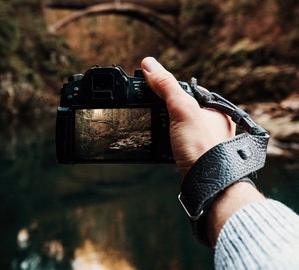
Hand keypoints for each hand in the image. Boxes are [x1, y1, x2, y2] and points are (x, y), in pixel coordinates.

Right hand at [141, 57, 235, 176]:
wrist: (207, 182)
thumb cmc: (202, 146)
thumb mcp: (182, 109)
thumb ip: (166, 86)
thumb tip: (149, 65)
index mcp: (214, 108)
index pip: (188, 90)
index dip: (168, 88)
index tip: (152, 87)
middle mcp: (211, 123)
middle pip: (181, 108)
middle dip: (165, 108)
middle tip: (150, 108)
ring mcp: (202, 140)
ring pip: (178, 125)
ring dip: (164, 125)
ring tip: (154, 125)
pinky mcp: (194, 154)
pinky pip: (177, 140)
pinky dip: (167, 139)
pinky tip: (161, 142)